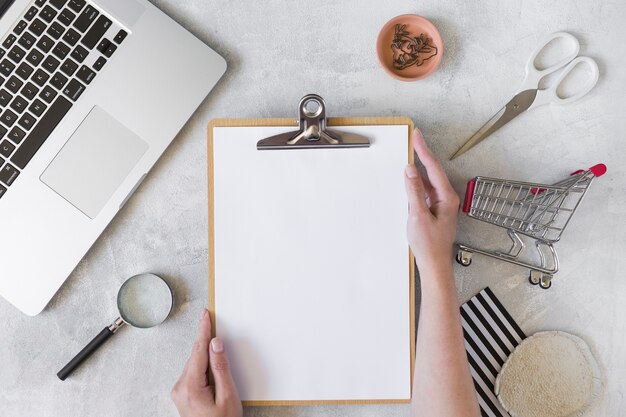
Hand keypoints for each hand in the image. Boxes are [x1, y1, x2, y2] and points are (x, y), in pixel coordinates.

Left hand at [171, 309, 242, 416]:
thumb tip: (215, 344)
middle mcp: (180, 388)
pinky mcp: (182, 394)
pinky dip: (203, 367)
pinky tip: (213, 370)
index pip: (198, 351)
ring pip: (194, 364)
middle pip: (196, 356)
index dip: (203, 331)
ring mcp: (179, 392)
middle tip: (213, 323)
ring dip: (206, 357)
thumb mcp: (228, 395)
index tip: (205, 315)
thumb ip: (221, 368)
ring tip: (218, 356)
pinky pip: (193, 373)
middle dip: (206, 343)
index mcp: (191, 386)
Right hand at [405, 129, 459, 273]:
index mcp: (446, 197)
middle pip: (433, 171)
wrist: (434, 265)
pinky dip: (417, 183)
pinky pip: (426, 191)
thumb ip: (414, 191)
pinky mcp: (435, 210)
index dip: (424, 150)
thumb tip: (410, 170)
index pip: (433, 168)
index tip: (417, 136)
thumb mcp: (418, 216)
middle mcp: (447, 198)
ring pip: (429, 181)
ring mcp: (442, 204)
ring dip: (419, 168)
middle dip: (423, 154)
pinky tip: (410, 179)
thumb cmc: (429, 245)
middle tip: (415, 139)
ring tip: (411, 153)